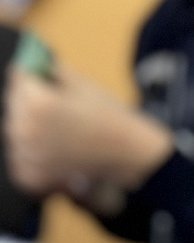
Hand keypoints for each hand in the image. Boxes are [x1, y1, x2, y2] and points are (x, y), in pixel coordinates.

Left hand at [4, 66, 172, 195]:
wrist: (130, 155)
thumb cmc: (110, 119)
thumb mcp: (82, 83)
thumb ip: (50, 70)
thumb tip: (30, 65)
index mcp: (38, 102)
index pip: (17, 77)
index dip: (32, 76)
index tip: (39, 77)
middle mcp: (26, 130)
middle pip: (13, 105)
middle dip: (28, 102)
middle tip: (55, 109)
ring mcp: (27, 156)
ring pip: (14, 132)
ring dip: (28, 129)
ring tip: (59, 132)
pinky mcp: (30, 177)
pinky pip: (18, 160)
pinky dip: (31, 156)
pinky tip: (53, 152)